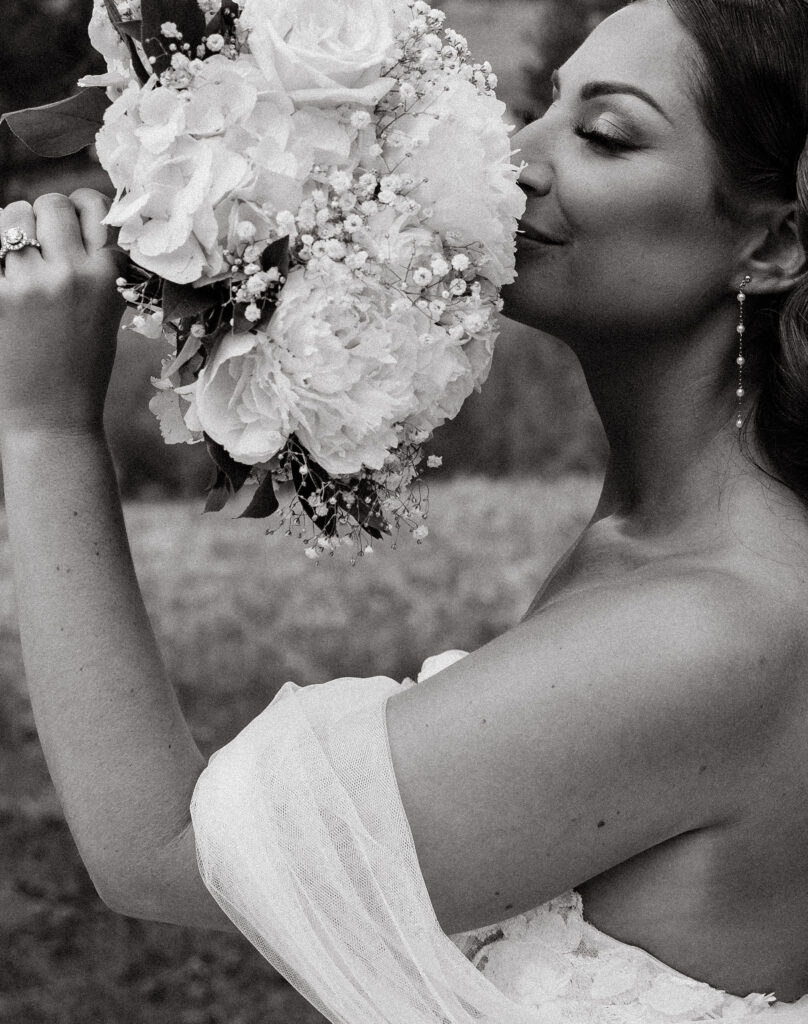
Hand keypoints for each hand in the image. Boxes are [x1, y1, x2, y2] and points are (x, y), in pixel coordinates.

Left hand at [0, 190, 126, 439]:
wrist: (52, 417)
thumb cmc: (81, 368)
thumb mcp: (108, 314)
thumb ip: (99, 268)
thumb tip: (79, 222)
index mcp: (108, 277)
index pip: (92, 206)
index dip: (79, 206)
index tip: (72, 219)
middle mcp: (73, 273)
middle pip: (50, 204)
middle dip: (41, 216)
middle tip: (38, 243)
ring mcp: (31, 283)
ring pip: (13, 218)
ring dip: (11, 233)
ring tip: (15, 262)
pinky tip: (4, 277)